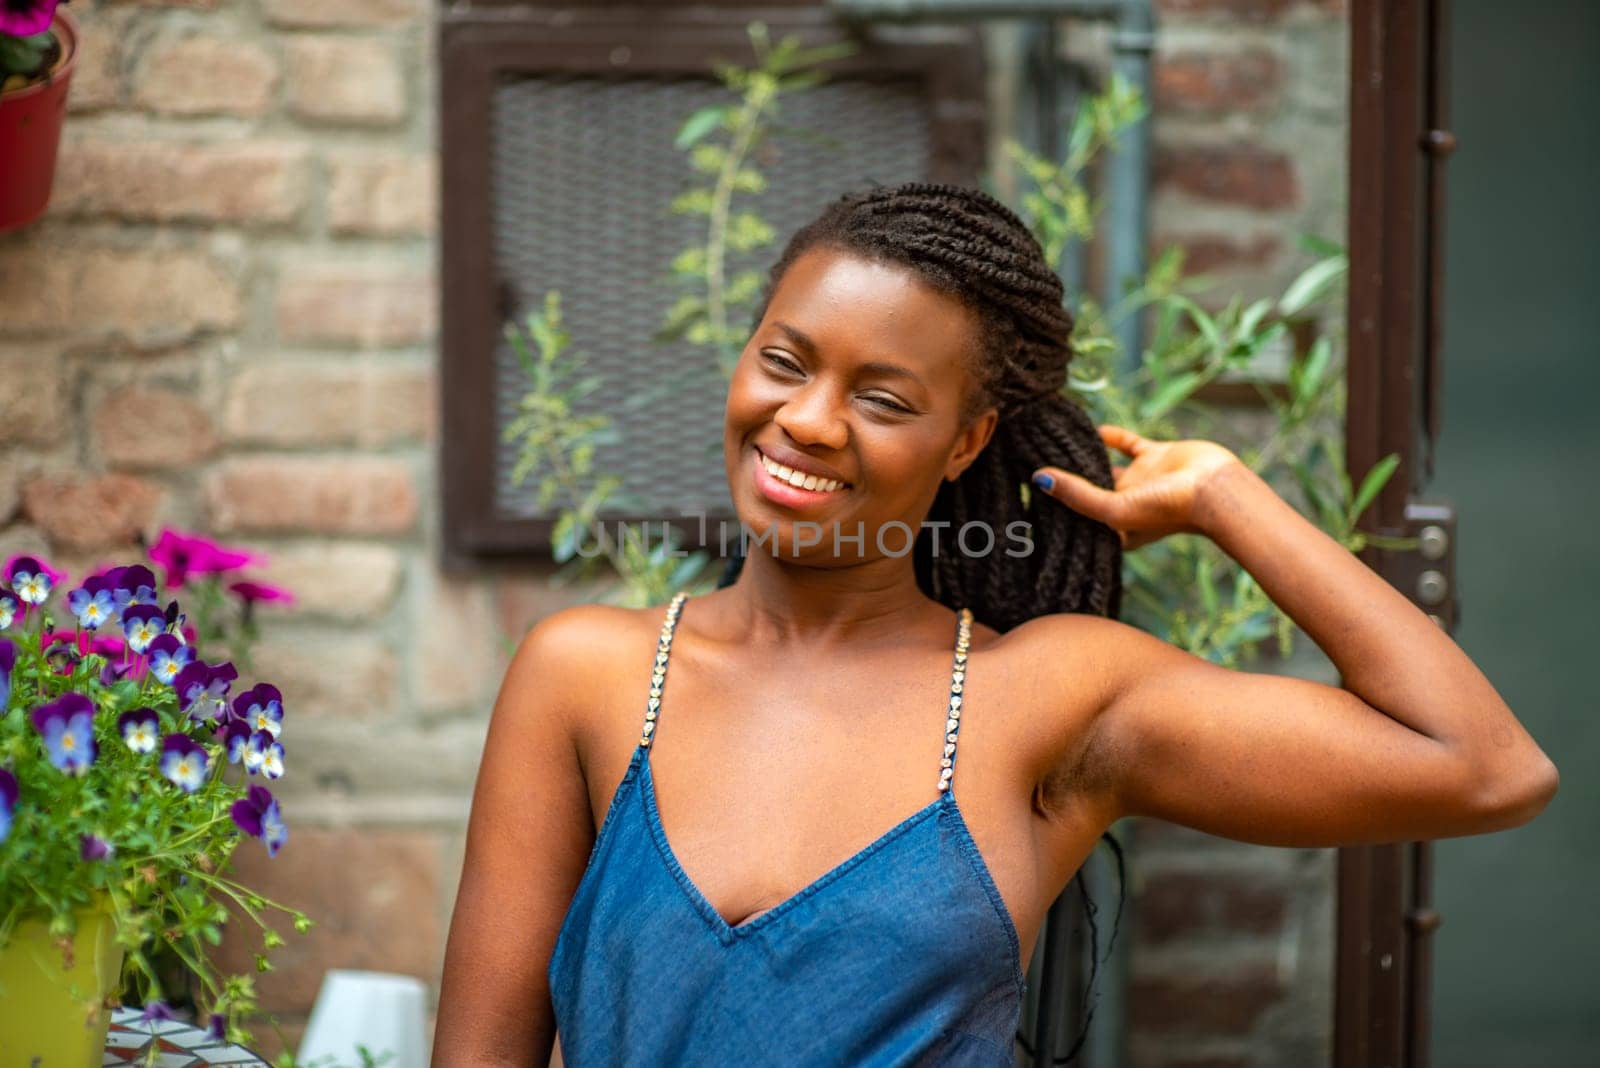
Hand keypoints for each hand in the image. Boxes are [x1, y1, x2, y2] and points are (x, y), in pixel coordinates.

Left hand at [1031, 425, 1242, 550]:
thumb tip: (1038, 478)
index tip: (1024, 495)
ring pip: (1103, 464)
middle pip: (1087, 490)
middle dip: (1065, 480)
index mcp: (1115, 528)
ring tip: (1056, 443)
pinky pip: (1126, 444)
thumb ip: (1077, 495)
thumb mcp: (1114, 509)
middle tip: (1032, 462)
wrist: (1217, 489)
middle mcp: (1126, 505)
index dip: (1053, 508)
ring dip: (1084, 455)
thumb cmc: (1168, 511)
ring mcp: (1141, 480)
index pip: (1076, 516)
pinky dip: (1110, 436)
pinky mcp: (1155, 456)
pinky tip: (1090, 428)